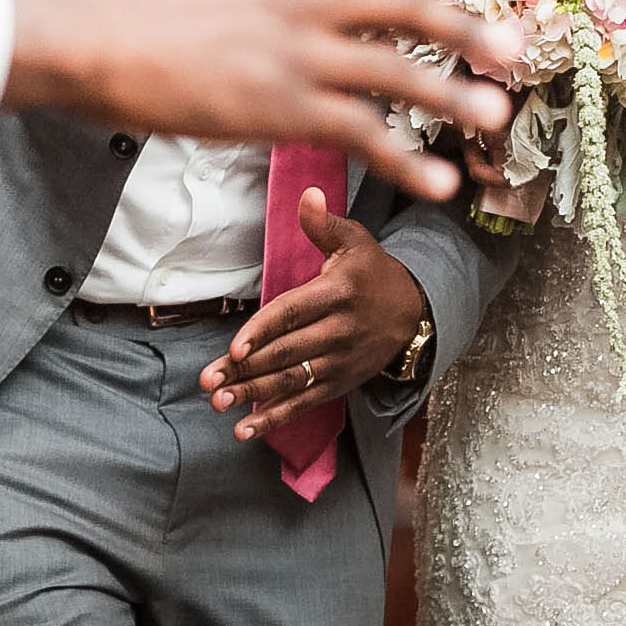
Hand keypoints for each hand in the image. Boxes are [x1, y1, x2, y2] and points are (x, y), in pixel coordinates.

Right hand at [1, 0, 520, 197]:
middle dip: (464, 24)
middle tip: (513, 44)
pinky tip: (438, 183)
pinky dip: (404, 160)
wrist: (85, 30)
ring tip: (496, 115)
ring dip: (451, 94)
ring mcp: (294, 53)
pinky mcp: (277, 107)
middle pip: (404, 5)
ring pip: (395, 71)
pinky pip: (358, 133)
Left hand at [199, 190, 432, 440]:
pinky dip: (275, 418)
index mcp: (339, 293)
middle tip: (209, 381)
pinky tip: (245, 430)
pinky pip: (305, 403)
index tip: (235, 348)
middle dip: (246, 370)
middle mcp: (341, 331)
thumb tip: (307, 195)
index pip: (294, 314)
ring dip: (254, 396)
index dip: (263, 332)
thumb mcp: (355, 241)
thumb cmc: (374, 272)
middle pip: (287, 353)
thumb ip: (324, 223)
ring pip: (292, 382)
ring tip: (219, 403)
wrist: (415, 313)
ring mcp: (341, 361)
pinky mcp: (341, 383)